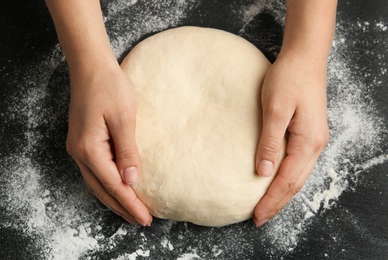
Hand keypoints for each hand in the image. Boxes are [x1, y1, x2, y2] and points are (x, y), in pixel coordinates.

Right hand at [66, 63, 151, 225]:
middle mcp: (79, 152)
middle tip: (141, 220)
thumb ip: (127, 151)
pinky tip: (117, 187)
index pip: (113, 185)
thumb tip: (131, 180)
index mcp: (90, 149)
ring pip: (96, 183)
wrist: (91, 66)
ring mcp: (77, 147)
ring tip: (130, 210)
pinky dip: (106, 184)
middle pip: (102, 189)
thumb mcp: (124, 119)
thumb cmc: (109, 87)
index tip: (146, 218)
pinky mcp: (82, 141)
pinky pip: (94, 171)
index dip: (130, 203)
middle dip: (122, 207)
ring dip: (113, 198)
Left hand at [253, 52, 328, 226]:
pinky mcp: (308, 133)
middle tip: (258, 219)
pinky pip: (297, 164)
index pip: (286, 180)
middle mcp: (315, 145)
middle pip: (295, 183)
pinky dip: (286, 178)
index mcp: (307, 142)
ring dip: (282, 193)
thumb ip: (270, 142)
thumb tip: (263, 172)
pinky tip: (276, 181)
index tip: (256, 216)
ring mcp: (314, 139)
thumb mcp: (275, 109)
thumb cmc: (288, 79)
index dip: (271, 200)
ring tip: (266, 206)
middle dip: (277, 203)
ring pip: (298, 175)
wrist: (304, 57)